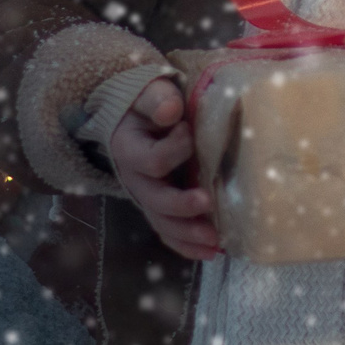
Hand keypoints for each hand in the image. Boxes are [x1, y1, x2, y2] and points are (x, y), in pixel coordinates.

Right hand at [107, 77, 220, 260]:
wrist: (135, 116)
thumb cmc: (149, 102)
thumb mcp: (148, 92)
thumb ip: (156, 99)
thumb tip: (171, 111)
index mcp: (128, 149)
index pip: (150, 160)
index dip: (173, 150)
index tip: (188, 131)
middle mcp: (134, 178)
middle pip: (154, 199)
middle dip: (180, 205)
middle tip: (207, 203)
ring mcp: (147, 195)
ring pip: (162, 222)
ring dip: (188, 235)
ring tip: (216, 242)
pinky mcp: (160, 206)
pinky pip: (170, 231)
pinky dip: (188, 245)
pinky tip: (212, 252)